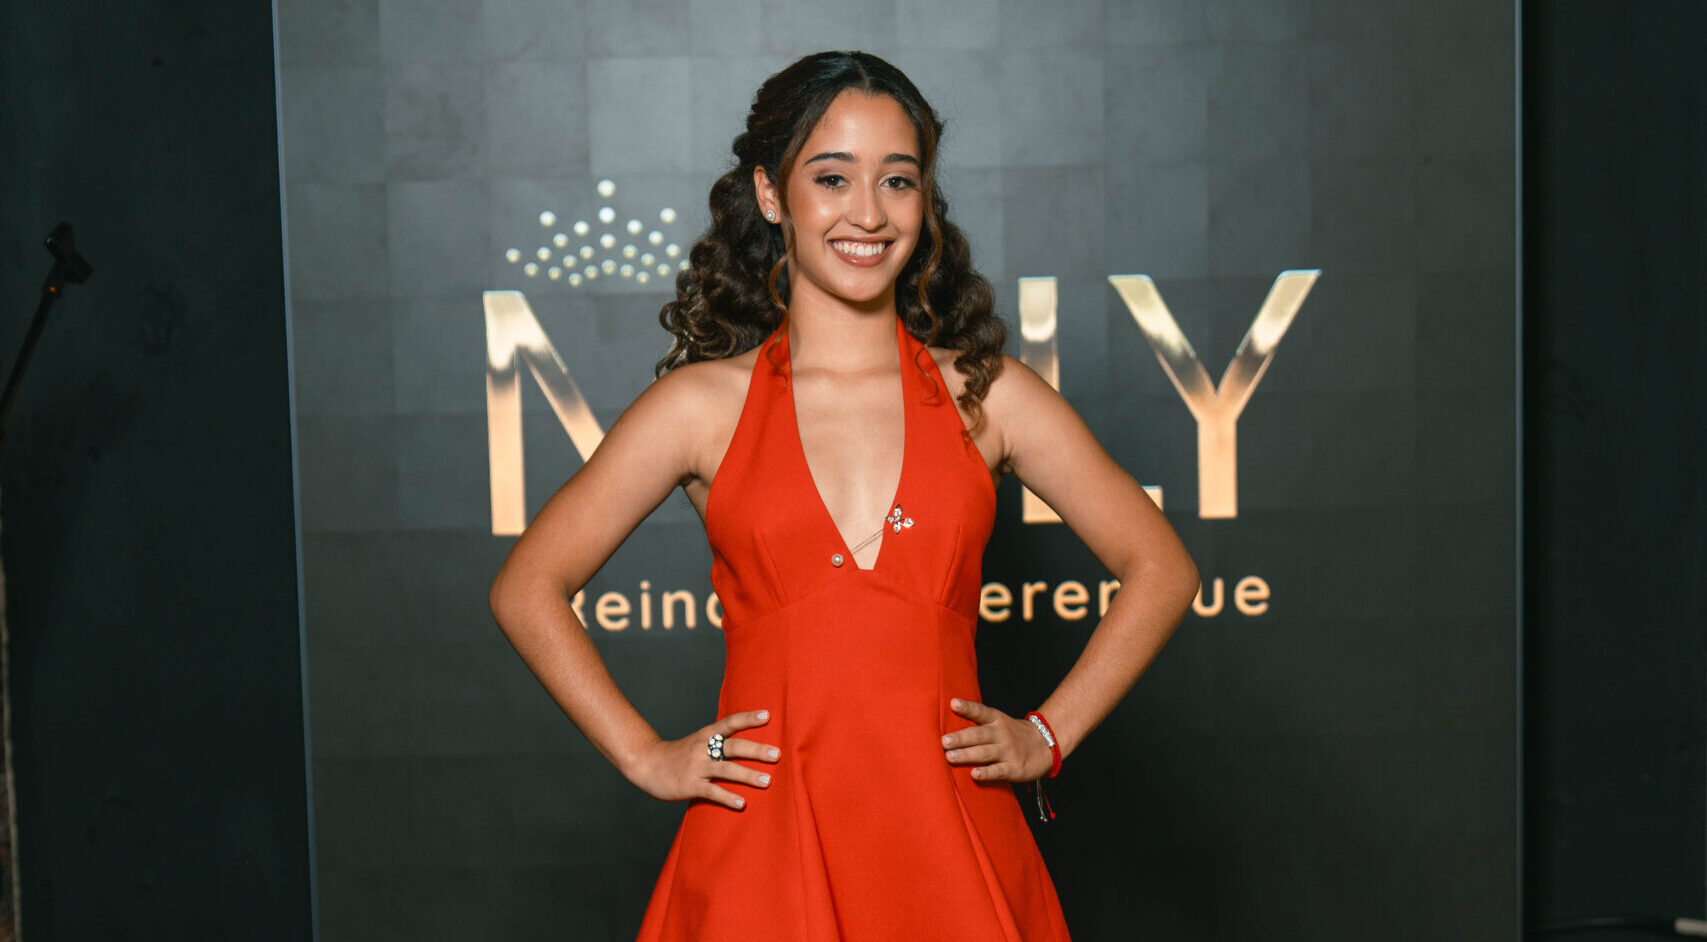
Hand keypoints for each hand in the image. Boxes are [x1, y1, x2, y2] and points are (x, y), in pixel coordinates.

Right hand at [628, 709, 779, 809]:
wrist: (646, 763)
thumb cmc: (677, 754)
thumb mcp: (697, 741)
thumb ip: (718, 741)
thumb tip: (748, 744)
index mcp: (705, 735)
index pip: (730, 723)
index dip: (748, 718)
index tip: (768, 715)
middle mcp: (702, 748)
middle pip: (733, 746)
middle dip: (756, 750)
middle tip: (777, 754)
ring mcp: (696, 767)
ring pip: (726, 770)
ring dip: (748, 775)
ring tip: (767, 781)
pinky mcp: (689, 785)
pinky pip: (712, 792)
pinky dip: (727, 797)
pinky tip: (741, 804)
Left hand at [941, 698, 1052, 781]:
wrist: (1045, 744)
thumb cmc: (1014, 733)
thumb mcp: (1000, 722)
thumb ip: (978, 722)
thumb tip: (950, 721)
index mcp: (997, 720)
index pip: (981, 712)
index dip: (967, 707)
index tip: (953, 703)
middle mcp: (1002, 734)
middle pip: (979, 735)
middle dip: (960, 738)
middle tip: (944, 741)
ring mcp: (1008, 751)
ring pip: (985, 753)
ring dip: (967, 755)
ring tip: (950, 757)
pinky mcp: (1014, 768)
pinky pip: (998, 771)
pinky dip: (986, 773)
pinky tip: (974, 774)